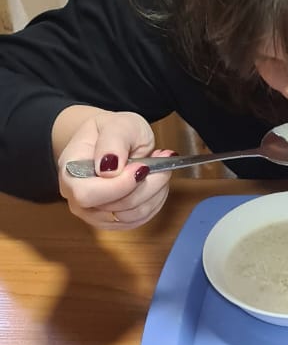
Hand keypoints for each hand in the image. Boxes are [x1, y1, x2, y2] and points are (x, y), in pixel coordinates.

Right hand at [57, 110, 175, 229]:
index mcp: (70, 171)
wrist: (111, 142)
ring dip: (155, 192)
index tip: (142, 167)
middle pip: (115, 208)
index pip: (87, 194)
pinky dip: (155, 200)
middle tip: (161, 159)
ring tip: (160, 167)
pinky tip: (155, 181)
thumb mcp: (118, 123)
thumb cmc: (112, 130)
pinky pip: (139, 220)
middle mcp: (76, 198)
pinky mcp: (112, 221)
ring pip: (132, 216)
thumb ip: (113, 142)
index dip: (119, 185)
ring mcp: (93, 213)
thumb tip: (108, 170)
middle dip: (146, 185)